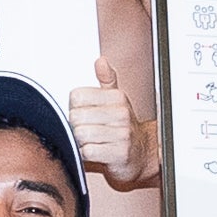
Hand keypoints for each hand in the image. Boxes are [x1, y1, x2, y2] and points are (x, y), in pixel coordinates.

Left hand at [69, 58, 151, 189]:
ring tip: (90, 141)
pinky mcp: (119, 154)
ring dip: (80, 141)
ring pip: (80, 134)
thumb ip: (106, 80)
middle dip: (75, 126)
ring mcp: (121, 134)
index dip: (75, 107)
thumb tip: (101, 61)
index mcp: (117, 97)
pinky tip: (95, 152)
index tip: (84, 112)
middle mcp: (121, 114)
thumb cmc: (123, 126)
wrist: (141, 153)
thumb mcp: (116, 100)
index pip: (77, 96)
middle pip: (76, 116)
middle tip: (86, 129)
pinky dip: (86, 155)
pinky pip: (88, 152)